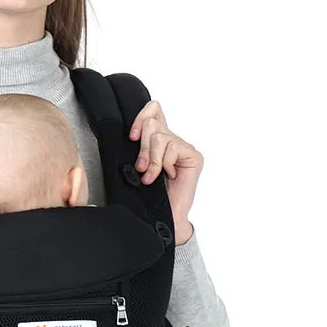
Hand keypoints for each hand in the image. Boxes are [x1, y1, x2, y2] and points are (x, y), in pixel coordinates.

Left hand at [129, 100, 203, 230]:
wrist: (164, 217)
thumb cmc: (150, 195)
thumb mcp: (138, 164)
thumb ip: (140, 145)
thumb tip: (134, 131)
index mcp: (158, 139)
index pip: (153, 109)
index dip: (140, 118)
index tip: (133, 138)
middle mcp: (172, 141)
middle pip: (152, 123)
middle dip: (142, 148)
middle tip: (141, 168)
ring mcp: (184, 148)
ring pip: (159, 137)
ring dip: (151, 159)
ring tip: (151, 176)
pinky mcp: (193, 156)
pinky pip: (171, 148)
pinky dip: (163, 164)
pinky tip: (168, 176)